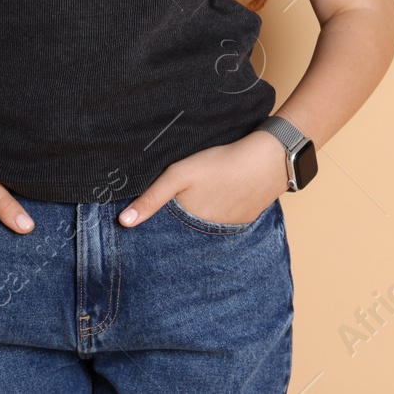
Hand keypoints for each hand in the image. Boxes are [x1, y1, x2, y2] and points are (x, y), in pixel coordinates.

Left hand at [118, 130, 288, 226]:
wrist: (269, 159)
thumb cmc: (221, 163)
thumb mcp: (179, 174)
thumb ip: (152, 198)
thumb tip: (123, 222)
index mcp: (192, 225)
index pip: (169, 234)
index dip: (160, 227)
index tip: (151, 223)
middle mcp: (210, 234)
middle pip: (188, 230)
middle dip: (180, 224)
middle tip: (185, 199)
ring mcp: (230, 228)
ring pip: (207, 226)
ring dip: (201, 218)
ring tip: (204, 196)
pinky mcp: (245, 219)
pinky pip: (226, 222)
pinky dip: (221, 212)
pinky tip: (222, 195)